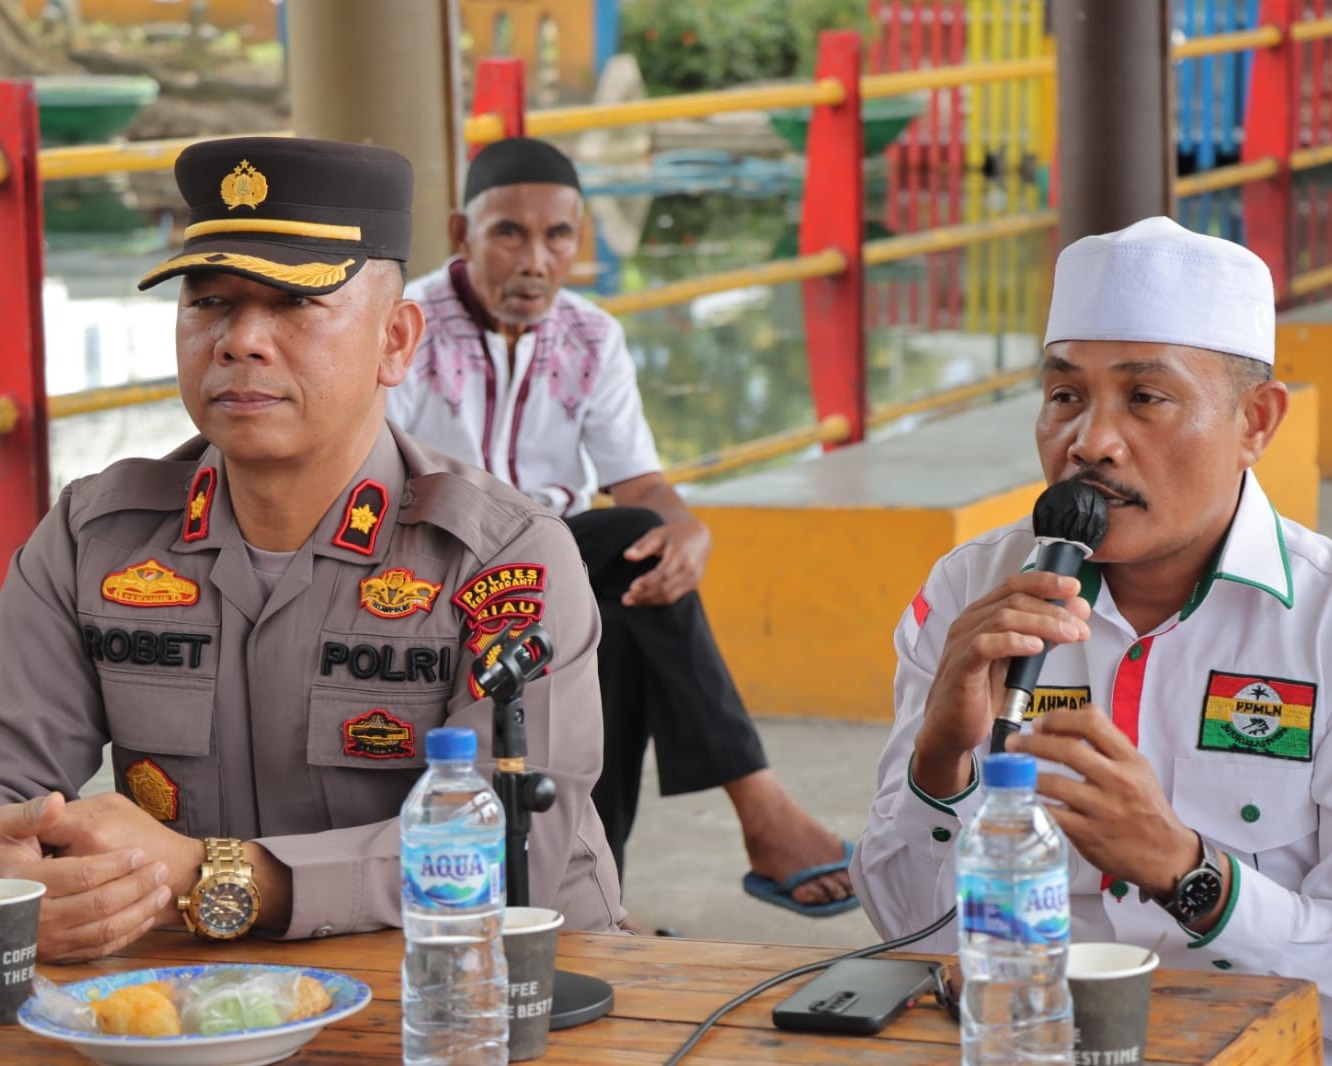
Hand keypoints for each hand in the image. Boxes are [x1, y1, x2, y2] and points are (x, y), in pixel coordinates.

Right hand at [0, 793, 174, 961]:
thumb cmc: (2, 853)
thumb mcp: (4, 829)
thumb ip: (30, 816)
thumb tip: (56, 800)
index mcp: (24, 881)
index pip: (79, 875)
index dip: (112, 864)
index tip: (139, 853)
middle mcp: (33, 916)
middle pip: (97, 904)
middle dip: (135, 887)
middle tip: (161, 870)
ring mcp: (44, 938)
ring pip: (102, 929)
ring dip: (138, 910)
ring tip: (162, 890)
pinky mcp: (55, 952)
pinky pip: (97, 949)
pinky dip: (126, 934)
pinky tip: (146, 916)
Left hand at [621, 516, 711, 606]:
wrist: (701, 537)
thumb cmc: (675, 534)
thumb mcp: (658, 534)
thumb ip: (643, 546)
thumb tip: (626, 555)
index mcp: (681, 554)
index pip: (663, 574)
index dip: (647, 582)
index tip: (632, 587)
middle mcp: (690, 569)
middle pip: (665, 588)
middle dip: (644, 596)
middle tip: (625, 599)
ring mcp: (693, 579)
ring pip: (669, 597)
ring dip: (649, 601)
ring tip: (630, 600)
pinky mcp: (692, 585)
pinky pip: (673, 597)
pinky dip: (657, 600)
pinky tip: (643, 599)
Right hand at [912, 571, 1090, 796]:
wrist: (953, 727)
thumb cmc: (983, 692)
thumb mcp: (1020, 659)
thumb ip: (1045, 634)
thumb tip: (1078, 611)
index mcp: (982, 614)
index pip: (1014, 584)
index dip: (1045, 581)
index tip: (1075, 588)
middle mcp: (969, 622)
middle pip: (1014, 599)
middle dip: (1054, 610)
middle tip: (1081, 627)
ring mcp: (962, 642)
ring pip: (1004, 618)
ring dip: (1043, 624)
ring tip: (1070, 636)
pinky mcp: (960, 665)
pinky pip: (985, 645)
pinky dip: (1014, 642)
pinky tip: (1037, 648)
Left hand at [1008, 706, 1198, 893]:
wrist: (1166, 855)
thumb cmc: (1146, 808)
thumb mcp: (1138, 768)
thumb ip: (1107, 744)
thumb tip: (1069, 720)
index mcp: (1129, 760)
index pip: (1092, 723)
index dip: (1059, 718)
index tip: (1040, 723)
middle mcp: (1117, 781)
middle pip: (1067, 750)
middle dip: (1033, 743)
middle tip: (1014, 744)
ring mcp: (1103, 809)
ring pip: (1054, 783)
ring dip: (1027, 774)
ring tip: (1013, 771)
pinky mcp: (1089, 835)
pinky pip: (1052, 815)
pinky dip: (1033, 805)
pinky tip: (1023, 799)